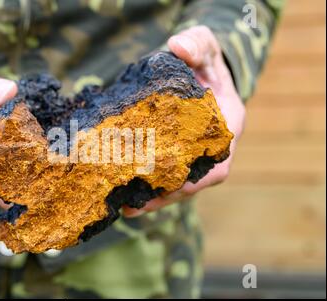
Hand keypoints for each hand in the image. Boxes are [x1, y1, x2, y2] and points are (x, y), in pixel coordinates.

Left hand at [123, 25, 245, 217]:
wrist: (197, 71)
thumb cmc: (203, 60)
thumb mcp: (205, 46)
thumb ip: (197, 44)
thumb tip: (178, 47)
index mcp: (227, 127)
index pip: (215, 164)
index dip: (193, 181)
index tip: (166, 190)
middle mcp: (213, 149)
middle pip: (192, 183)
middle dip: (164, 196)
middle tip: (133, 206)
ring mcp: (195, 156)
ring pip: (177, 185)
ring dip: (152, 198)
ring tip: (122, 206)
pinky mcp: (178, 157)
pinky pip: (165, 177)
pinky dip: (146, 186)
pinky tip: (122, 194)